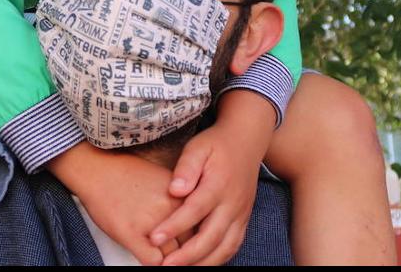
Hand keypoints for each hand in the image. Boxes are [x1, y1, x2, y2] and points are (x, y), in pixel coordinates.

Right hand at [48, 142, 184, 264]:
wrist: (97, 168)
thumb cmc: (127, 175)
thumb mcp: (164, 182)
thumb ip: (181, 203)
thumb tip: (193, 226)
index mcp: (182, 196)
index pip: (201, 228)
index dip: (195, 240)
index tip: (191, 246)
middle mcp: (171, 209)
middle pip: (190, 244)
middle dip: (184, 253)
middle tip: (178, 256)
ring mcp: (152, 222)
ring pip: (173, 256)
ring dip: (169, 260)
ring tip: (164, 259)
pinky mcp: (131, 233)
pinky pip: (153, 261)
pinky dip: (153, 263)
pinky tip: (146, 254)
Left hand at [150, 92, 274, 264]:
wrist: (247, 140)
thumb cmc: (216, 144)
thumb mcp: (198, 147)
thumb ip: (187, 168)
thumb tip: (174, 190)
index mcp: (218, 185)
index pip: (194, 211)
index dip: (174, 226)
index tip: (154, 238)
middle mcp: (232, 203)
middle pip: (211, 237)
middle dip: (187, 256)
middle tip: (164, 266)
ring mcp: (241, 213)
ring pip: (225, 247)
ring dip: (203, 263)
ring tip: (179, 270)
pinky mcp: (244, 219)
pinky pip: (233, 245)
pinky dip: (218, 258)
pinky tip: (201, 264)